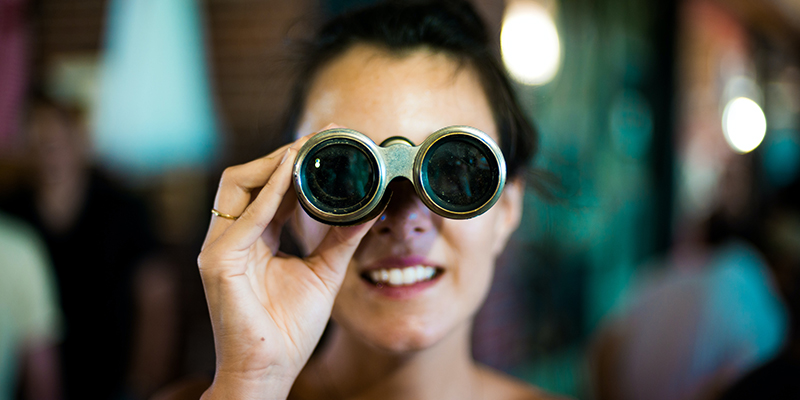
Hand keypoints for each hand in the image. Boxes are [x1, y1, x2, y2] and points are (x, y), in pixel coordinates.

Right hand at [197, 129, 374, 398]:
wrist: (270, 370)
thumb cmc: (289, 329)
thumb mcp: (324, 272)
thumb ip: (341, 238)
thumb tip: (371, 207)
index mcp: (253, 240)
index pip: (268, 189)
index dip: (293, 164)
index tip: (326, 144)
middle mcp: (231, 238)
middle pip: (246, 179)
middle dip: (280, 155)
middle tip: (319, 138)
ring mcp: (219, 248)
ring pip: (236, 185)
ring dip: (273, 164)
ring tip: (306, 149)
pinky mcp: (218, 262)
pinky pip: (246, 217)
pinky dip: (270, 192)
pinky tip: (293, 172)